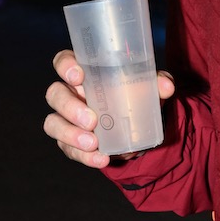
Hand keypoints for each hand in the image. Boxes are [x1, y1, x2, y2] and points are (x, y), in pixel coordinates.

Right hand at [43, 49, 174, 167]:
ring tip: (93, 143)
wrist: (139, 131)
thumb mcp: (149, 89)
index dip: (65, 66)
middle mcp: (71, 93)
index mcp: (85, 72)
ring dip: (70, 134)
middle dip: (69, 107)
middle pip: (55, 94)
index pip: (63, 62)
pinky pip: (68, 149)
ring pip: (53, 123)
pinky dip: (84, 156)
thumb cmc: (136, 98)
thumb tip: (166, 85)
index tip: (78, 76)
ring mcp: (67, 119)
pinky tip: (100, 158)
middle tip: (92, 120)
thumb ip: (157, 83)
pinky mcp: (70, 142)